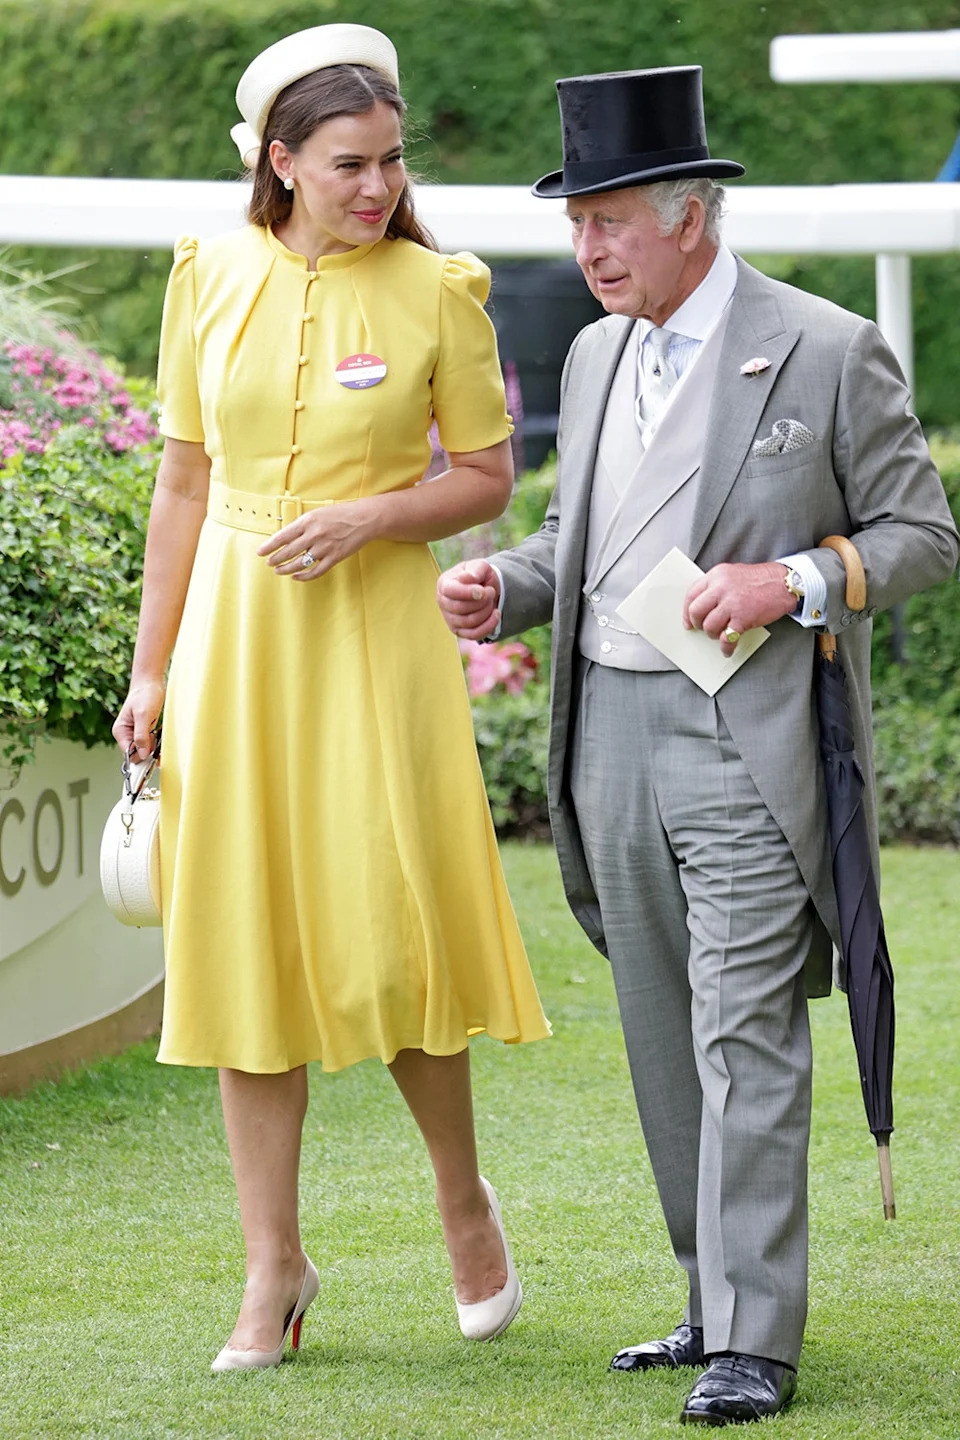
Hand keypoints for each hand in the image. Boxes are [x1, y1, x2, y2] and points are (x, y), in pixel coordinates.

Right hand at [112, 678, 165, 759]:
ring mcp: (136, 732)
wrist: (152, 682)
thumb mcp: (143, 715)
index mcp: (120, 731)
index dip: (140, 757)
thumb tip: (142, 755)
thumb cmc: (145, 695)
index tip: (152, 756)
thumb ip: (141, 735)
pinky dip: (158, 743)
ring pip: (146, 749)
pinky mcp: (145, 730)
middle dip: (148, 753)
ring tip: (161, 741)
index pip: (128, 753)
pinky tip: (162, 738)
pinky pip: (152, 742)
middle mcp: (127, 733)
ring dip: (155, 748)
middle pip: (137, 753)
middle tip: (159, 749)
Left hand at [257, 500, 375, 580]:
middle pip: (288, 552)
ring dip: (286, 569)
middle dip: (275, 559)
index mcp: (308, 522)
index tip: (260, 552)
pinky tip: (296, 577)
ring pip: (299, 564)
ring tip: (279, 571)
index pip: (282, 536)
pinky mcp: (334, 558)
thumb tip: (286, 537)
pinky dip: (304, 577)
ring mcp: (324, 548)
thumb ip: (302, 525)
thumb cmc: (340, 514)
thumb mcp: (317, 513)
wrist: (364, 519)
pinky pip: (315, 572)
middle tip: (269, 563)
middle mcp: (314, 535)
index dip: (269, 546)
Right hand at [436, 561, 501, 640]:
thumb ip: (474, 570)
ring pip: (469, 622)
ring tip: (491, 600)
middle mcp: (443, 602)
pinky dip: (488, 625)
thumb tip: (466, 578)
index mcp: (444, 584)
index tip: (483, 590)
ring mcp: (450, 619)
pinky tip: (496, 614)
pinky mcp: (460, 631)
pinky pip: (474, 635)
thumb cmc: (480, 576)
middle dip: (481, 601)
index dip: (467, 592)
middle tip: (491, 591)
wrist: (486, 588)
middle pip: (460, 608)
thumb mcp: (480, 566)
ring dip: (486, 611)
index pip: (450, 591)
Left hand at [683, 562, 796, 655]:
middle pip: (696, 611)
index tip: (688, 621)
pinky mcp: (743, 618)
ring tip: (720, 634)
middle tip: (703, 629)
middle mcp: (721, 588)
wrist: (784, 583)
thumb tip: (704, 606)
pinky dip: (726, 647)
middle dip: (697, 624)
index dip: (687, 611)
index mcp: (717, 575)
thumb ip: (717, 586)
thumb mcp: (732, 574)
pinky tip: (728, 649)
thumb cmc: (760, 580)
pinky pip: (727, 638)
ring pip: (709, 626)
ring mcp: (731, 603)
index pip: (691, 594)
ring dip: (713, 634)